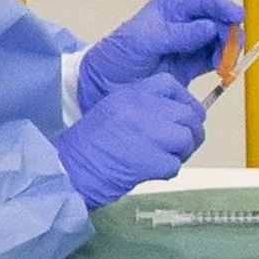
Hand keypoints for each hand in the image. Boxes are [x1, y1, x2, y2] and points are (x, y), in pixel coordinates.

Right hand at [56, 72, 207, 207]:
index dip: (186, 104)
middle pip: (188, 115)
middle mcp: (141, 108)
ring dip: (180, 154)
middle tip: (177, 147)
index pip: (173, 87)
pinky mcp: (148, 159)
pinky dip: (167, 172)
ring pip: (186, 139)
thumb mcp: (116, 111)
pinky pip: (175, 165)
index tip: (181, 120)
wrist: (68, 169)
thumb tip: (179, 118)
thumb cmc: (90, 145)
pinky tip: (150, 172)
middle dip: (189, 133)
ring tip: (162, 160)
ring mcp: (146, 133)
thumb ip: (146, 109)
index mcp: (132, 94)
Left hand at [79, 0, 244, 109]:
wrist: (103, 86)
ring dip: (227, 52)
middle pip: (218, 22)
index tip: (237, 17)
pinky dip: (223, 66)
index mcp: (170, 10)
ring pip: (220, 43)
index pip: (204, 2)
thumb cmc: (116, 57)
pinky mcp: (189, 67)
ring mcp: (187, 46)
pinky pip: (215, 62)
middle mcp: (182, 25)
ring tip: (222, 65)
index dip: (223, 7)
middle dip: (228, 34)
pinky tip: (222, 72)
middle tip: (229, 50)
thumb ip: (178, 34)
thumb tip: (209, 28)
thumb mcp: (144, 40)